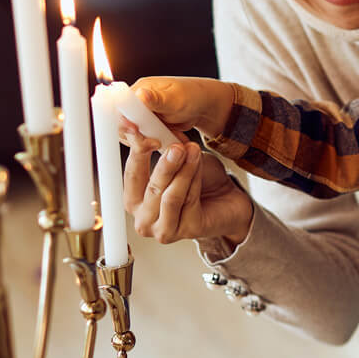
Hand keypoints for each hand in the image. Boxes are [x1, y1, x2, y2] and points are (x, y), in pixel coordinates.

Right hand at [121, 119, 252, 245]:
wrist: (228, 198)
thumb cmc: (200, 180)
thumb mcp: (179, 158)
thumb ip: (166, 146)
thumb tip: (156, 126)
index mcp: (135, 199)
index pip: (130, 174)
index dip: (136, 152)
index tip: (142, 132)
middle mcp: (144, 218)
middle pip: (151, 188)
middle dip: (164, 164)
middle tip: (176, 145)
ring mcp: (163, 229)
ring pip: (169, 196)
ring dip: (182, 171)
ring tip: (192, 150)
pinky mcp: (186, 231)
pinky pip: (189, 201)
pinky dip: (194, 179)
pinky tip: (199, 163)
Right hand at [130, 76, 234, 137]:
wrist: (206, 107)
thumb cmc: (193, 96)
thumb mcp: (176, 98)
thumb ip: (157, 99)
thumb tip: (140, 94)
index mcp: (139, 90)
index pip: (119, 108)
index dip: (123, 122)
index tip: (135, 131)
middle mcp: (138, 103)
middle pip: (124, 125)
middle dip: (137, 137)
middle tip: (154, 143)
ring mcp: (144, 117)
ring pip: (134, 136)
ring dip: (148, 143)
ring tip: (165, 141)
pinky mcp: (150, 128)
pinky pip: (146, 141)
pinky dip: (156, 144)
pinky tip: (171, 142)